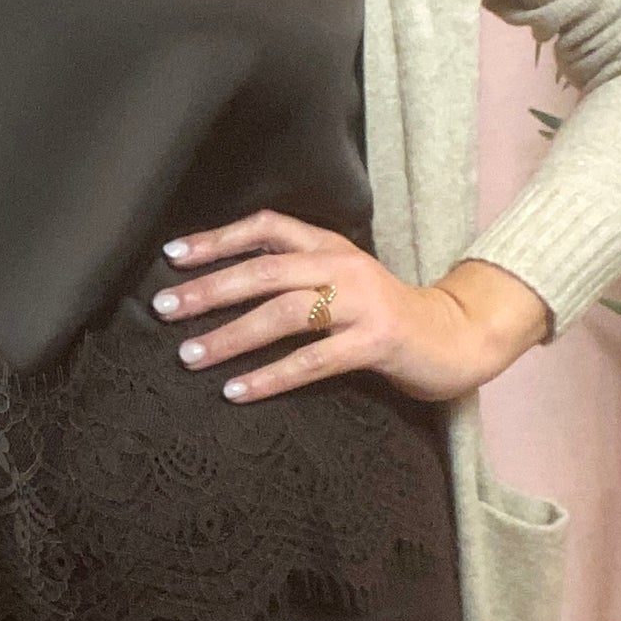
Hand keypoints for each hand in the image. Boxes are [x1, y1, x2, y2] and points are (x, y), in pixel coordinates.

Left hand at [150, 210, 553, 402]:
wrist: (456, 338)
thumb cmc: (385, 315)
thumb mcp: (341, 282)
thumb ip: (295, 277)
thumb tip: (222, 287)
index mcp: (330, 246)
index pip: (266, 228)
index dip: (217, 240)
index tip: (171, 256)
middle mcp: (343, 267)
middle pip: (265, 270)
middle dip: (209, 289)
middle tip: (164, 309)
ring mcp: (362, 303)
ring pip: (284, 313)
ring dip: (231, 336)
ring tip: (190, 355)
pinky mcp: (376, 342)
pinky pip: (314, 360)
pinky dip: (271, 376)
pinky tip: (236, 391)